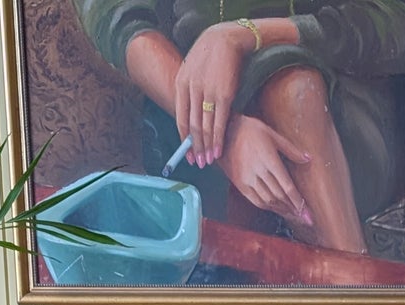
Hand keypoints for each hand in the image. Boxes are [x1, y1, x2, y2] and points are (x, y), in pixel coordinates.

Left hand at [175, 23, 254, 165]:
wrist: (224, 39)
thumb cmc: (208, 57)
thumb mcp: (191, 71)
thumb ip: (188, 92)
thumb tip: (189, 116)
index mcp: (181, 85)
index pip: (181, 119)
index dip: (184, 141)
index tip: (187, 156)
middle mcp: (192, 90)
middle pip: (193, 127)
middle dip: (196, 148)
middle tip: (199, 164)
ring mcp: (207, 93)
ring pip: (205, 127)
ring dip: (206, 147)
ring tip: (208, 161)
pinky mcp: (224, 95)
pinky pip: (219, 122)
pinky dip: (218, 139)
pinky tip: (218, 150)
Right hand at [218, 114, 312, 225]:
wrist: (224, 133)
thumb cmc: (251, 130)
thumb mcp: (272, 134)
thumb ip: (291, 149)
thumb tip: (308, 159)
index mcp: (269, 160)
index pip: (287, 186)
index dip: (298, 201)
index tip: (307, 211)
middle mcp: (259, 172)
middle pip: (280, 196)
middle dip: (294, 209)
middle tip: (305, 218)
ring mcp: (248, 180)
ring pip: (269, 201)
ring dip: (282, 210)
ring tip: (294, 215)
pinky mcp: (240, 185)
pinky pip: (256, 201)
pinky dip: (269, 207)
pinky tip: (277, 209)